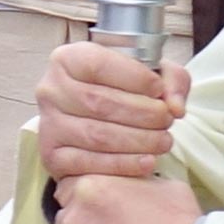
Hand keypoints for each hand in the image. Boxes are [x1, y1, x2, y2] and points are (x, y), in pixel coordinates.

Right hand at [31, 38, 187, 186]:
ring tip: (163, 141)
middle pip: (99, 103)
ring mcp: (48, 124)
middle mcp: (50, 89)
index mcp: (67, 59)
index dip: (134, 78)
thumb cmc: (122, 90)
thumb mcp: (148, 73)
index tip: (159, 89)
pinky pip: (88, 163)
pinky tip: (147, 162)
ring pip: (96, 135)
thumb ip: (170, 79)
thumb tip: (175, 107)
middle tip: (166, 120)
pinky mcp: (51, 156)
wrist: (94, 119)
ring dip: (137, 141)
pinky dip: (122, 164)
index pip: (98, 65)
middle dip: (141, 114)